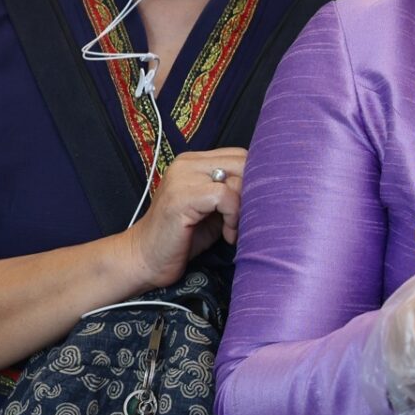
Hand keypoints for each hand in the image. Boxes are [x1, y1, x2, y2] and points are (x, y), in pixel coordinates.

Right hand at [119, 148, 244, 290]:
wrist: (144, 259)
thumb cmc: (182, 238)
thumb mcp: (213, 211)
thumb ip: (233, 194)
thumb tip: (269, 189)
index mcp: (193, 162)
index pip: (240, 155)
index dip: (255, 180)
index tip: (254, 208)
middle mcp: (187, 163)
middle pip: (243, 162)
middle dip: (254, 193)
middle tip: (248, 219)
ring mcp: (182, 178)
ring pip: (237, 178)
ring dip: (244, 209)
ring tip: (234, 230)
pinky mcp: (182, 197)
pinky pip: (225, 196)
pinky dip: (234, 217)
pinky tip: (227, 235)